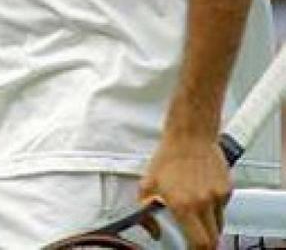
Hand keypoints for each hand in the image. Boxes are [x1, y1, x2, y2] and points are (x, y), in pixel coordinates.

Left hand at [138, 133, 229, 249]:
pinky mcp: (227, 189)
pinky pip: (223, 207)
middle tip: (195, 239)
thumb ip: (146, 210)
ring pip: (219, 223)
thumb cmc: (168, 156)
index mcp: (184, 205)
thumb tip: (153, 229)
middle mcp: (204, 203)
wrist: (190, 135)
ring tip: (196, 212)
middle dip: (205, 243)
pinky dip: (214, 207)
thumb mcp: (147, 184)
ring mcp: (218, 196)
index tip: (190, 249)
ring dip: (209, 225)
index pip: (199, 242)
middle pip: (214, 239)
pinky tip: (202, 193)